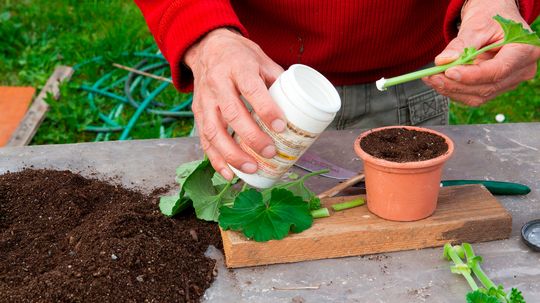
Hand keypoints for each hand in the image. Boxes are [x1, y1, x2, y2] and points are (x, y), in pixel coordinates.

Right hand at [184, 28, 285, 179]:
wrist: (208, 48)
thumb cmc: (240, 56)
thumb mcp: (262, 60)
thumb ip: (278, 82)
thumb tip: (300, 109)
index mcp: (238, 67)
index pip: (251, 89)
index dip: (266, 109)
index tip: (281, 127)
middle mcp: (218, 83)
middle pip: (232, 114)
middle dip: (252, 137)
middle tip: (270, 152)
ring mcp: (205, 100)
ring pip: (214, 131)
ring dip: (232, 154)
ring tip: (251, 168)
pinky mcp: (198, 113)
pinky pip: (204, 139)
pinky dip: (215, 159)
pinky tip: (229, 173)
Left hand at [424, 0, 539, 105]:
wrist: (494, 19)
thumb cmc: (491, 18)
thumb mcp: (476, 25)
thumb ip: (461, 44)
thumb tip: (443, 61)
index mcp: (525, 50)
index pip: (498, 70)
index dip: (472, 75)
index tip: (448, 72)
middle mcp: (522, 70)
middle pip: (487, 86)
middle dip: (455, 84)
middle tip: (432, 76)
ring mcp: (510, 81)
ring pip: (479, 95)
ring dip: (452, 90)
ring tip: (432, 78)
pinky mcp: (496, 87)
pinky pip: (474, 96)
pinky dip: (454, 90)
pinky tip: (440, 82)